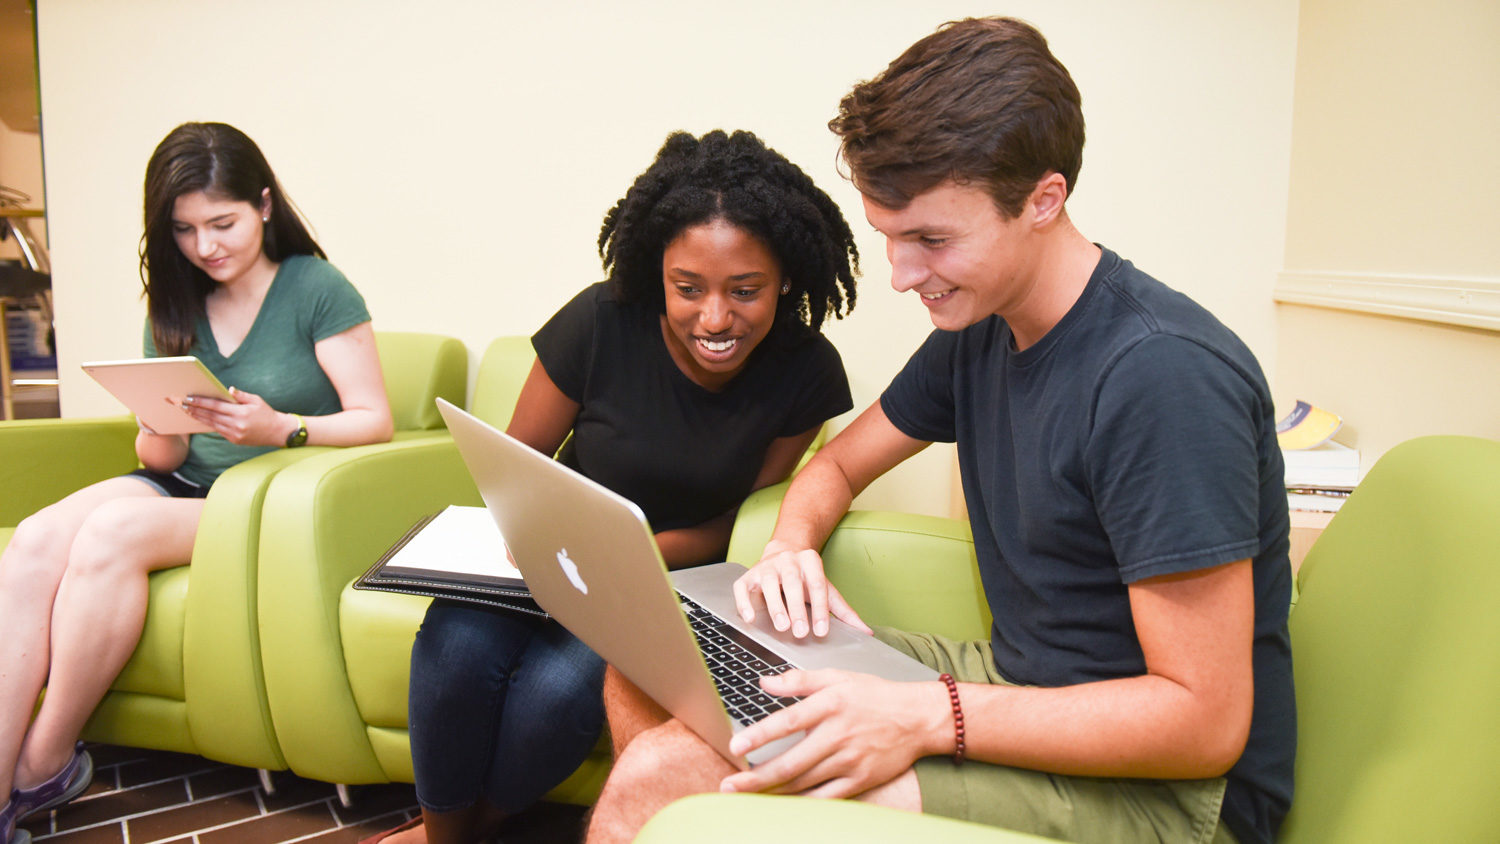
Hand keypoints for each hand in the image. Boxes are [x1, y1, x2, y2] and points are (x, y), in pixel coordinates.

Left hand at [181, 386, 291, 445]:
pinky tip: (201, 420)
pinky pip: (218, 431)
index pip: (216, 406)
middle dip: (195, 409)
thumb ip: (241, 395)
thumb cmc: (266, 413)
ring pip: (212, 424)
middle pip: (210, 416)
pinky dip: (208, 425)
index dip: (201, 402)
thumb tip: (228, 390)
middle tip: (182, 404)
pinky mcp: (234, 440)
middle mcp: (236, 424)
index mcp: (241, 412)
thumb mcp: (256, 400)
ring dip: (198, 418)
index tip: (189, 398)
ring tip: (187, 412)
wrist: (277, 432)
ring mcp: (234, 434)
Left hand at [720, 669, 945, 797]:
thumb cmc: (875, 695)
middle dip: (756, 778)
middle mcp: (838, 735)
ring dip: (771, 791)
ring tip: (745, 795)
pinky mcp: (859, 780)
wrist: (917, 718)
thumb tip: (765, 682)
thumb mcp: (838, 677)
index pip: (788, 722)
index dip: (759, 735)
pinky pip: (825, 797)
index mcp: (830, 705)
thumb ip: (799, 680)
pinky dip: (801, 802)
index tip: (735, 747)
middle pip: (790, 763)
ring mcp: (849, 761)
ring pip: (803, 783)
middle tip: (729, 785)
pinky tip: (781, 803)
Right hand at [733, 541, 869, 638]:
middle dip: (797, 608)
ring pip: (768, 583)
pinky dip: (744, 602)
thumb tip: (866, 632)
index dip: (820, 609)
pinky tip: (750, 618)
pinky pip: (743, 587)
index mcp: (810, 562)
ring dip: (775, 606)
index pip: (817, 586)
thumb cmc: (807, 578)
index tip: (822, 631)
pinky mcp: (749, 575)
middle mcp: (787, 560)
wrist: (783, 552)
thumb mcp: (827, 590)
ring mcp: (766, 566)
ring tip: (781, 627)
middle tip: (800, 632)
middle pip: (792, 583)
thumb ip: (843, 611)